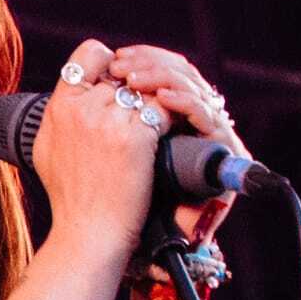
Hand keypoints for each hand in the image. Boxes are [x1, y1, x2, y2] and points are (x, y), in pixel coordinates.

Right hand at [28, 38, 167, 248]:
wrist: (87, 232)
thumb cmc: (71, 196)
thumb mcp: (47, 149)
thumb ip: (62, 115)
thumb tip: (80, 89)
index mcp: (57, 108)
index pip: (89, 53)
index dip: (110, 63)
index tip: (120, 83)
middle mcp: (80, 109)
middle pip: (124, 74)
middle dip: (137, 90)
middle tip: (145, 111)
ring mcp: (107, 122)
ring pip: (147, 90)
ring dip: (157, 103)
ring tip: (157, 124)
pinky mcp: (134, 137)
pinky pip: (163, 109)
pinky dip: (171, 118)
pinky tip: (168, 133)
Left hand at [98, 41, 247, 245]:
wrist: (126, 240)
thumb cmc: (109, 197)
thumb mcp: (96, 149)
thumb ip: (96, 116)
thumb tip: (78, 80)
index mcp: (165, 116)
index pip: (164, 69)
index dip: (141, 59)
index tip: (114, 61)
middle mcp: (192, 120)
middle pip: (181, 71)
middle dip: (150, 63)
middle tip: (123, 64)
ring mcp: (210, 132)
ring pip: (195, 87)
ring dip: (164, 77)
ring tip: (136, 79)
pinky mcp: (222, 149)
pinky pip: (207, 116)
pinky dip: (185, 103)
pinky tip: (162, 99)